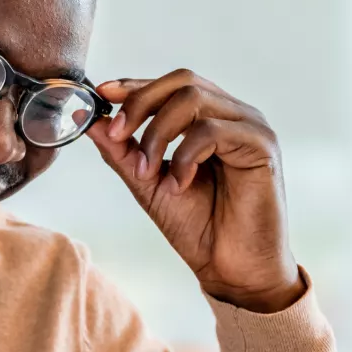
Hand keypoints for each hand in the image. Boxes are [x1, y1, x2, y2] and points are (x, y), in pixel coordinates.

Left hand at [90, 69, 305, 312]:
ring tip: (148, 172)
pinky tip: (179, 185)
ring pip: (193, 99)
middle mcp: (233, 116)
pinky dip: (184, 156)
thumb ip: (123, 151)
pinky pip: (211, 131)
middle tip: (118, 134)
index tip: (101, 93)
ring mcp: (250, 127)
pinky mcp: (261, 145)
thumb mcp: (148, 184)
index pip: (172, 85)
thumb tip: (90, 120)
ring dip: (158, 134)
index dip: (135, 85)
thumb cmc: (200, 228)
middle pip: (182, 81)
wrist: (231, 270)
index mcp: (211, 119)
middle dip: (141, 103)